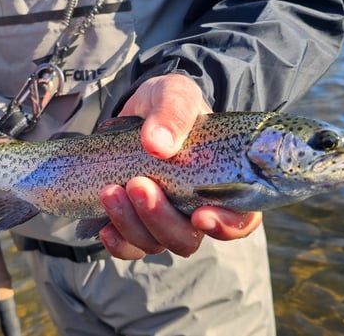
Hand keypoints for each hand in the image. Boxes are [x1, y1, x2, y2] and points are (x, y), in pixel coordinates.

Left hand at [98, 73, 262, 259]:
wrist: (137, 111)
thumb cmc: (169, 105)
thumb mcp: (175, 94)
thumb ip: (173, 113)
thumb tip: (157, 144)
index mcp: (222, 183)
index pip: (240, 220)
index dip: (226, 226)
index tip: (201, 215)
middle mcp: (195, 209)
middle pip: (187, 239)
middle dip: (161, 219)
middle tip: (138, 185)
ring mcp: (164, 220)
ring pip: (155, 244)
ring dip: (131, 224)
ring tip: (111, 190)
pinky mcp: (135, 223)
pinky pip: (129, 248)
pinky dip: (116, 242)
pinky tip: (104, 226)